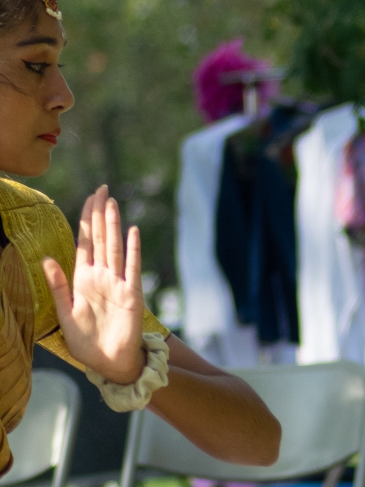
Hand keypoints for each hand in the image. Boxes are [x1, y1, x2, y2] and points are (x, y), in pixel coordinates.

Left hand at [43, 186, 144, 383]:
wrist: (109, 362)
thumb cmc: (87, 342)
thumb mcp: (65, 314)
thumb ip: (58, 285)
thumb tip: (46, 259)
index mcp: (83, 280)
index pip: (84, 243)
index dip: (85, 221)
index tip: (88, 200)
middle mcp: (101, 276)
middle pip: (100, 238)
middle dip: (99, 214)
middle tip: (101, 189)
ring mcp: (118, 283)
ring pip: (114, 247)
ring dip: (112, 225)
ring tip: (111, 202)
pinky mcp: (132, 293)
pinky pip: (132, 267)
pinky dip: (133, 249)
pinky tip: (132, 231)